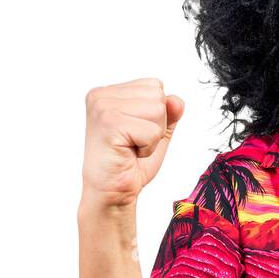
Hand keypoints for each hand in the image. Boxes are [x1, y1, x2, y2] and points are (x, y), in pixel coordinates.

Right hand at [82, 78, 184, 209]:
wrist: (113, 191)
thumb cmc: (130, 162)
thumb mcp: (157, 131)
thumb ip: (169, 112)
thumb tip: (177, 100)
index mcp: (108, 92)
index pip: (155, 86)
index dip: (155, 115)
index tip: (134, 133)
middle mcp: (100, 95)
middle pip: (158, 96)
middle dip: (155, 124)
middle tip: (133, 142)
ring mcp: (102, 108)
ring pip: (158, 110)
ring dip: (152, 136)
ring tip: (131, 147)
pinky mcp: (109, 124)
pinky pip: (153, 130)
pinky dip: (148, 147)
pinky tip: (129, 153)